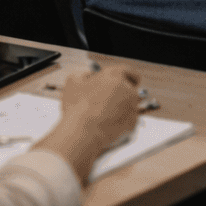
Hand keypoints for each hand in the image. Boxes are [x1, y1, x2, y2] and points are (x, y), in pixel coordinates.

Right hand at [33, 63, 141, 181]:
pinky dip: (120, 122)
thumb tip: (88, 77)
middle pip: (130, 89)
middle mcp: (128, 89)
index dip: (127, 77)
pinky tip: (106, 125)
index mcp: (115, 75)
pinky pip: (128, 120)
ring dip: (120, 108)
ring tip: (102, 115)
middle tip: (108, 101)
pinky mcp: (132, 123)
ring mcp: (132, 107)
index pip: (129, 72)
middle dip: (122, 94)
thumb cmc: (77, 108)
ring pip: (130, 105)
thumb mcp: (72, 82)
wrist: (83, 133)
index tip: (121, 82)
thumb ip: (84, 75)